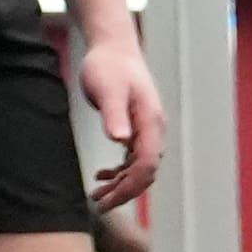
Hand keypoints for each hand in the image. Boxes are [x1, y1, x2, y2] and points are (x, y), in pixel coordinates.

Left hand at [65, 30, 168, 215]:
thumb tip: (121, 140)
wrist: (112, 46)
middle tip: (100, 205)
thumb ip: (114, 114)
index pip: (146, 165)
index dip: (129, 186)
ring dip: (121, 185)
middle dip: (124, 192)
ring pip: (139, 168)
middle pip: (146, 172)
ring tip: (97, 196)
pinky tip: (102, 177)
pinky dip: (120, 172)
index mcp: (150, 121)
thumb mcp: (107, 89)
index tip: (108, 201)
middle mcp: (154, 128)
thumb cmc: (108, 65)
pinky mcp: (137, 127)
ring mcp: (147, 128)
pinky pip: (133, 158)